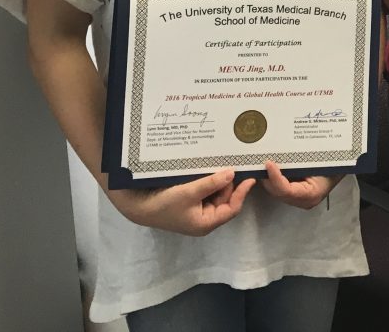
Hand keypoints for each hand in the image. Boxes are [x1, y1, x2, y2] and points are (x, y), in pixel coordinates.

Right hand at [108, 170, 254, 236]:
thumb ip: (211, 183)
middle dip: (229, 184)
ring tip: (224, 164)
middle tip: (234, 165)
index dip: (242, 193)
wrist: (139, 206)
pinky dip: (210, 181)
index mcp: (206, 223)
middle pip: (225, 199)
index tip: (250, 178)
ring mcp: (198, 211)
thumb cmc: (165, 203)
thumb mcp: (189, 192)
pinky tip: (211, 169)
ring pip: (217, 194)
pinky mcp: (191, 203)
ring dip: (219, 181)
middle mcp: (205, 219)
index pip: (232, 208)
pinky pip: (207, 191)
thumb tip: (231, 173)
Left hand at [261, 161, 343, 208]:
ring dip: (268, 177)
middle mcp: (303, 201)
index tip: (269, 163)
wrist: (343, 167)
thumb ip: (303, 161)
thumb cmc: (335, 164)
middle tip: (259, 160)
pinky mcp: (295, 194)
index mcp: (311, 194)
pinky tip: (269, 165)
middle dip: (267, 177)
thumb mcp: (321, 161)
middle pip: (277, 192)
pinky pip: (279, 187)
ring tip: (261, 161)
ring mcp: (298, 199)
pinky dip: (273, 177)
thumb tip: (283, 152)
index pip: (286, 190)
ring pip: (275, 190)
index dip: (275, 177)